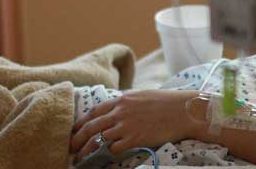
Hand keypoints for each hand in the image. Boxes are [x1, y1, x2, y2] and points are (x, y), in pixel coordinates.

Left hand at [70, 89, 202, 161]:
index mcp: (121, 100)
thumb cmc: (167, 102)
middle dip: (78, 138)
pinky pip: (114, 149)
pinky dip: (107, 153)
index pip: (93, 112)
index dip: (81, 122)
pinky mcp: (134, 138)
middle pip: (91, 127)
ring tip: (81, 158)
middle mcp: (120, 112)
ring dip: (87, 150)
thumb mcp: (142, 96)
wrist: (184, 110)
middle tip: (72, 147)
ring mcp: (126, 126)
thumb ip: (127, 102)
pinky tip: (105, 157)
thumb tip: (118, 108)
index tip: (75, 130)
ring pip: (98, 139)